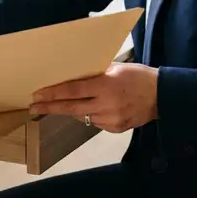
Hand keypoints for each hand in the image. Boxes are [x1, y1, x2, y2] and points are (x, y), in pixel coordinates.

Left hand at [29, 62, 158, 133]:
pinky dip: (90, 115)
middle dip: (51, 107)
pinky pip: (96, 122)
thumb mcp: (116, 68)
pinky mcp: (115, 129)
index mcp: (105, 85)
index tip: (37, 95)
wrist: (163, 96)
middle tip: (33, 106)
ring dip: (72, 109)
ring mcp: (111, 119)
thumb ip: (95, 73)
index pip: (72, 91)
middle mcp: (106, 104)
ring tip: (63, 103)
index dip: (53, 93)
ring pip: (83, 116)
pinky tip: (94, 107)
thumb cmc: (138, 76)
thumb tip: (73, 75)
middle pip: (71, 108)